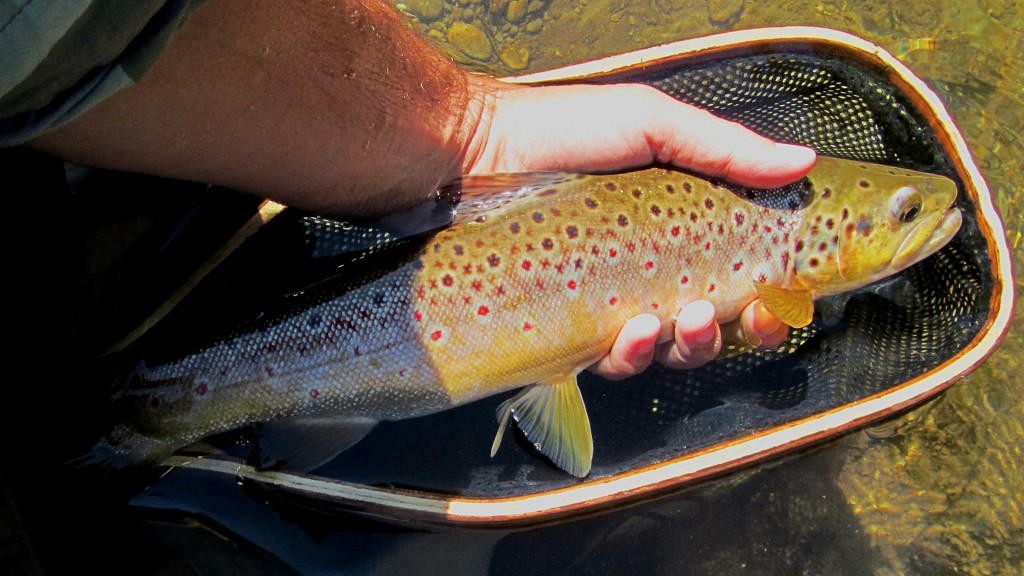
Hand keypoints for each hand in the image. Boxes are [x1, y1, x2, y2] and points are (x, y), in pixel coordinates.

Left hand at [462, 80, 811, 376]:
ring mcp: (607, 303)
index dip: (771, 296)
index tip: (787, 295)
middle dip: (741, 331)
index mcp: (677, 227)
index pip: (740, 275)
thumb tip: (802, 162)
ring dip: (689, 344)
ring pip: (666, 351)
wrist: (472, 152)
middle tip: (750, 313)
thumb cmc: (559, 130)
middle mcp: (647, 271)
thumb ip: (724, 147)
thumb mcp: (649, 123)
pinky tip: (631, 332)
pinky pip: (609, 360)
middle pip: (712, 325)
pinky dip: (631, 354)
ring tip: (687, 317)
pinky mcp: (568, 327)